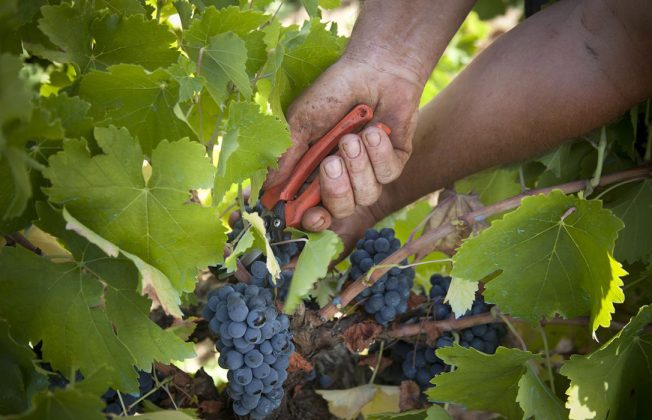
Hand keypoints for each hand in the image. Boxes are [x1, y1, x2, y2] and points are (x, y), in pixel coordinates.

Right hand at [265, 57, 421, 230]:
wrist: (372, 68)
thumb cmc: (331, 92)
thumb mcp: (300, 123)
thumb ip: (286, 157)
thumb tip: (269, 190)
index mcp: (316, 173)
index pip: (314, 211)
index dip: (313, 221)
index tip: (310, 216)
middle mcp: (344, 178)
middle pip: (342, 211)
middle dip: (337, 191)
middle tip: (331, 161)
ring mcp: (370, 172)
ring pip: (367, 195)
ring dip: (358, 166)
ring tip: (353, 136)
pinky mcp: (394, 162)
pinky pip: (388, 174)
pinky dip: (379, 152)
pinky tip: (373, 129)